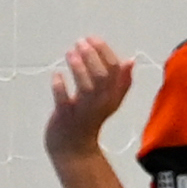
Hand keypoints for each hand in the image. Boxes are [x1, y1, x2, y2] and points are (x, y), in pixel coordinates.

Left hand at [45, 37, 135, 161]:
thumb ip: (121, 82)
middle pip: (102, 76)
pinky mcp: (65, 117)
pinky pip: (63, 100)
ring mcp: (83, 111)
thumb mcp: (110, 101)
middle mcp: (101, 103)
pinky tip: (56, 75)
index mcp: (112, 96)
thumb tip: (130, 61)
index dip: (104, 51)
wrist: (74, 149)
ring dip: (78, 67)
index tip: (92, 39)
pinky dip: (59, 86)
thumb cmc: (90, 120)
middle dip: (91, 56)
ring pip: (86, 87)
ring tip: (70, 53)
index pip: (115, 70)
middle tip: (79, 43)